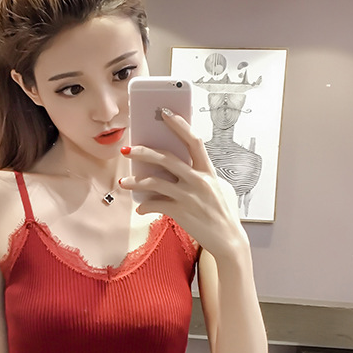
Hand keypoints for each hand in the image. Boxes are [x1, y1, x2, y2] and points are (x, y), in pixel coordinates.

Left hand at [121, 109, 247, 259]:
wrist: (228, 240)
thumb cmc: (220, 213)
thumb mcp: (215, 188)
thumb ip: (198, 175)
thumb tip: (172, 167)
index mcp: (208, 170)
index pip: (193, 141)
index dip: (179, 125)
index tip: (164, 113)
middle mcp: (199, 180)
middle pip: (166, 158)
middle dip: (144, 152)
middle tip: (127, 149)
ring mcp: (189, 196)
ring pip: (155, 182)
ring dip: (136, 181)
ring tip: (124, 182)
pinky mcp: (181, 212)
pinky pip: (156, 204)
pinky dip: (145, 206)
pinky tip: (140, 207)